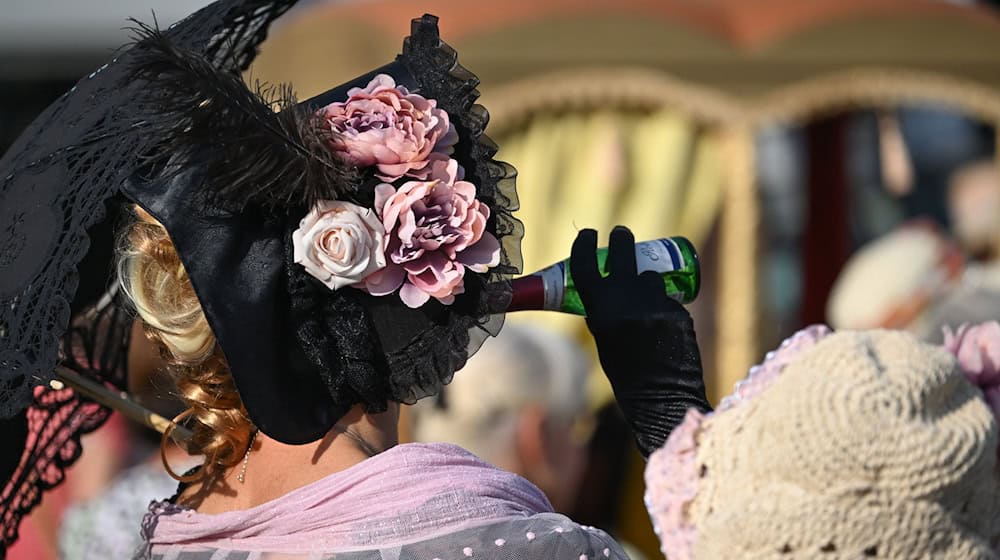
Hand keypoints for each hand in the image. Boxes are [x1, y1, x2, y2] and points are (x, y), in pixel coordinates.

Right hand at [571, 226, 710, 457]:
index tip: (588, 234)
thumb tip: (608, 293)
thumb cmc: (627, 379)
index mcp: (601, 312)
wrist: (663, 401)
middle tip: (621, 233)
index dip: (585, 245)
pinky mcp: (678, 312)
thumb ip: (605, 315)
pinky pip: (666, 298)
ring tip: (644, 297)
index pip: (587, 266)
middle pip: (623, 255)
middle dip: (621, 240)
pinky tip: (662, 326)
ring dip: (645, 281)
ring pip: (648, 278)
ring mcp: (655, 305)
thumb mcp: (604, 344)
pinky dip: (662, 305)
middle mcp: (627, 303)